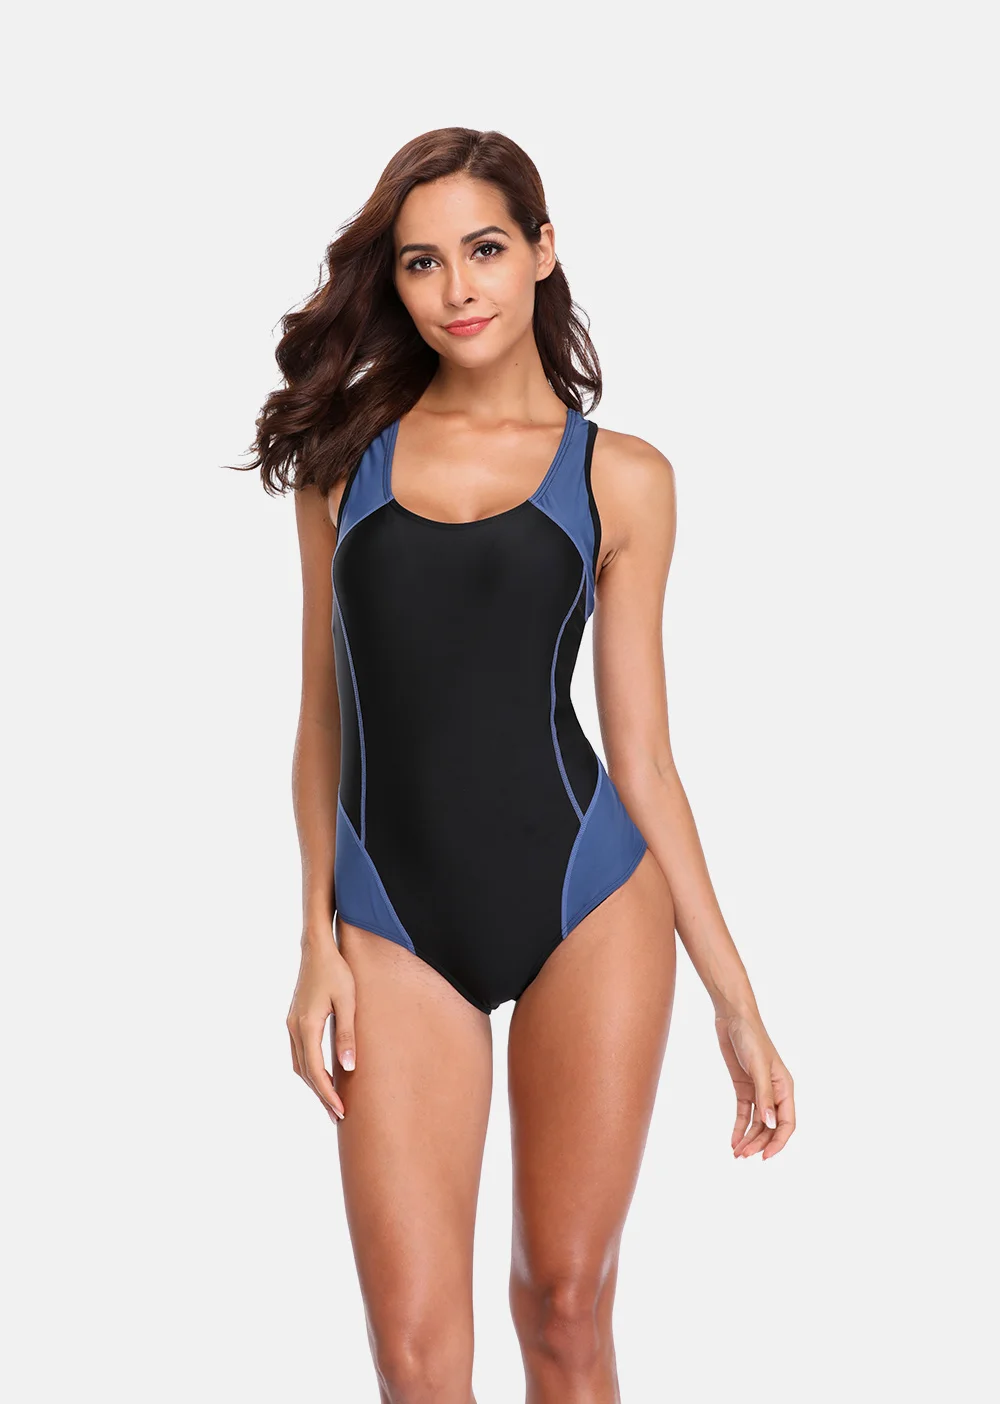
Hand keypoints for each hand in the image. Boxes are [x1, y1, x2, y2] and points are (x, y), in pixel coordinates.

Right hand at [286, 927, 356, 1123]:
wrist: (316, 947)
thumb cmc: (336, 971)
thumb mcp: (348, 1002)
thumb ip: (347, 1035)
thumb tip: (348, 1068)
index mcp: (307, 1026)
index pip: (316, 1071)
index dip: (327, 1094)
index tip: (341, 1112)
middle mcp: (294, 1028)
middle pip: (305, 1073)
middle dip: (321, 1095)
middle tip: (338, 1117)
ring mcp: (291, 1024)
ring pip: (299, 1065)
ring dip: (313, 1084)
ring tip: (331, 1101)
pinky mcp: (294, 1020)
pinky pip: (299, 1053)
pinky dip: (309, 1069)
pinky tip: (322, 1075)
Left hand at [715, 1011, 794, 1159]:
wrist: (733, 1018)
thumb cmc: (751, 1037)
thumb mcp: (758, 1067)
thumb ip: (764, 1097)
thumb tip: (770, 1125)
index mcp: (785, 1087)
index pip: (787, 1123)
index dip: (778, 1142)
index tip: (764, 1157)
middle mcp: (774, 1092)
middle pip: (771, 1126)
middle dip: (759, 1143)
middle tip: (743, 1156)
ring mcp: (759, 1090)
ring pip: (758, 1123)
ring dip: (748, 1138)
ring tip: (737, 1153)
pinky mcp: (744, 1087)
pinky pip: (745, 1113)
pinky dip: (740, 1127)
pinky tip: (734, 1140)